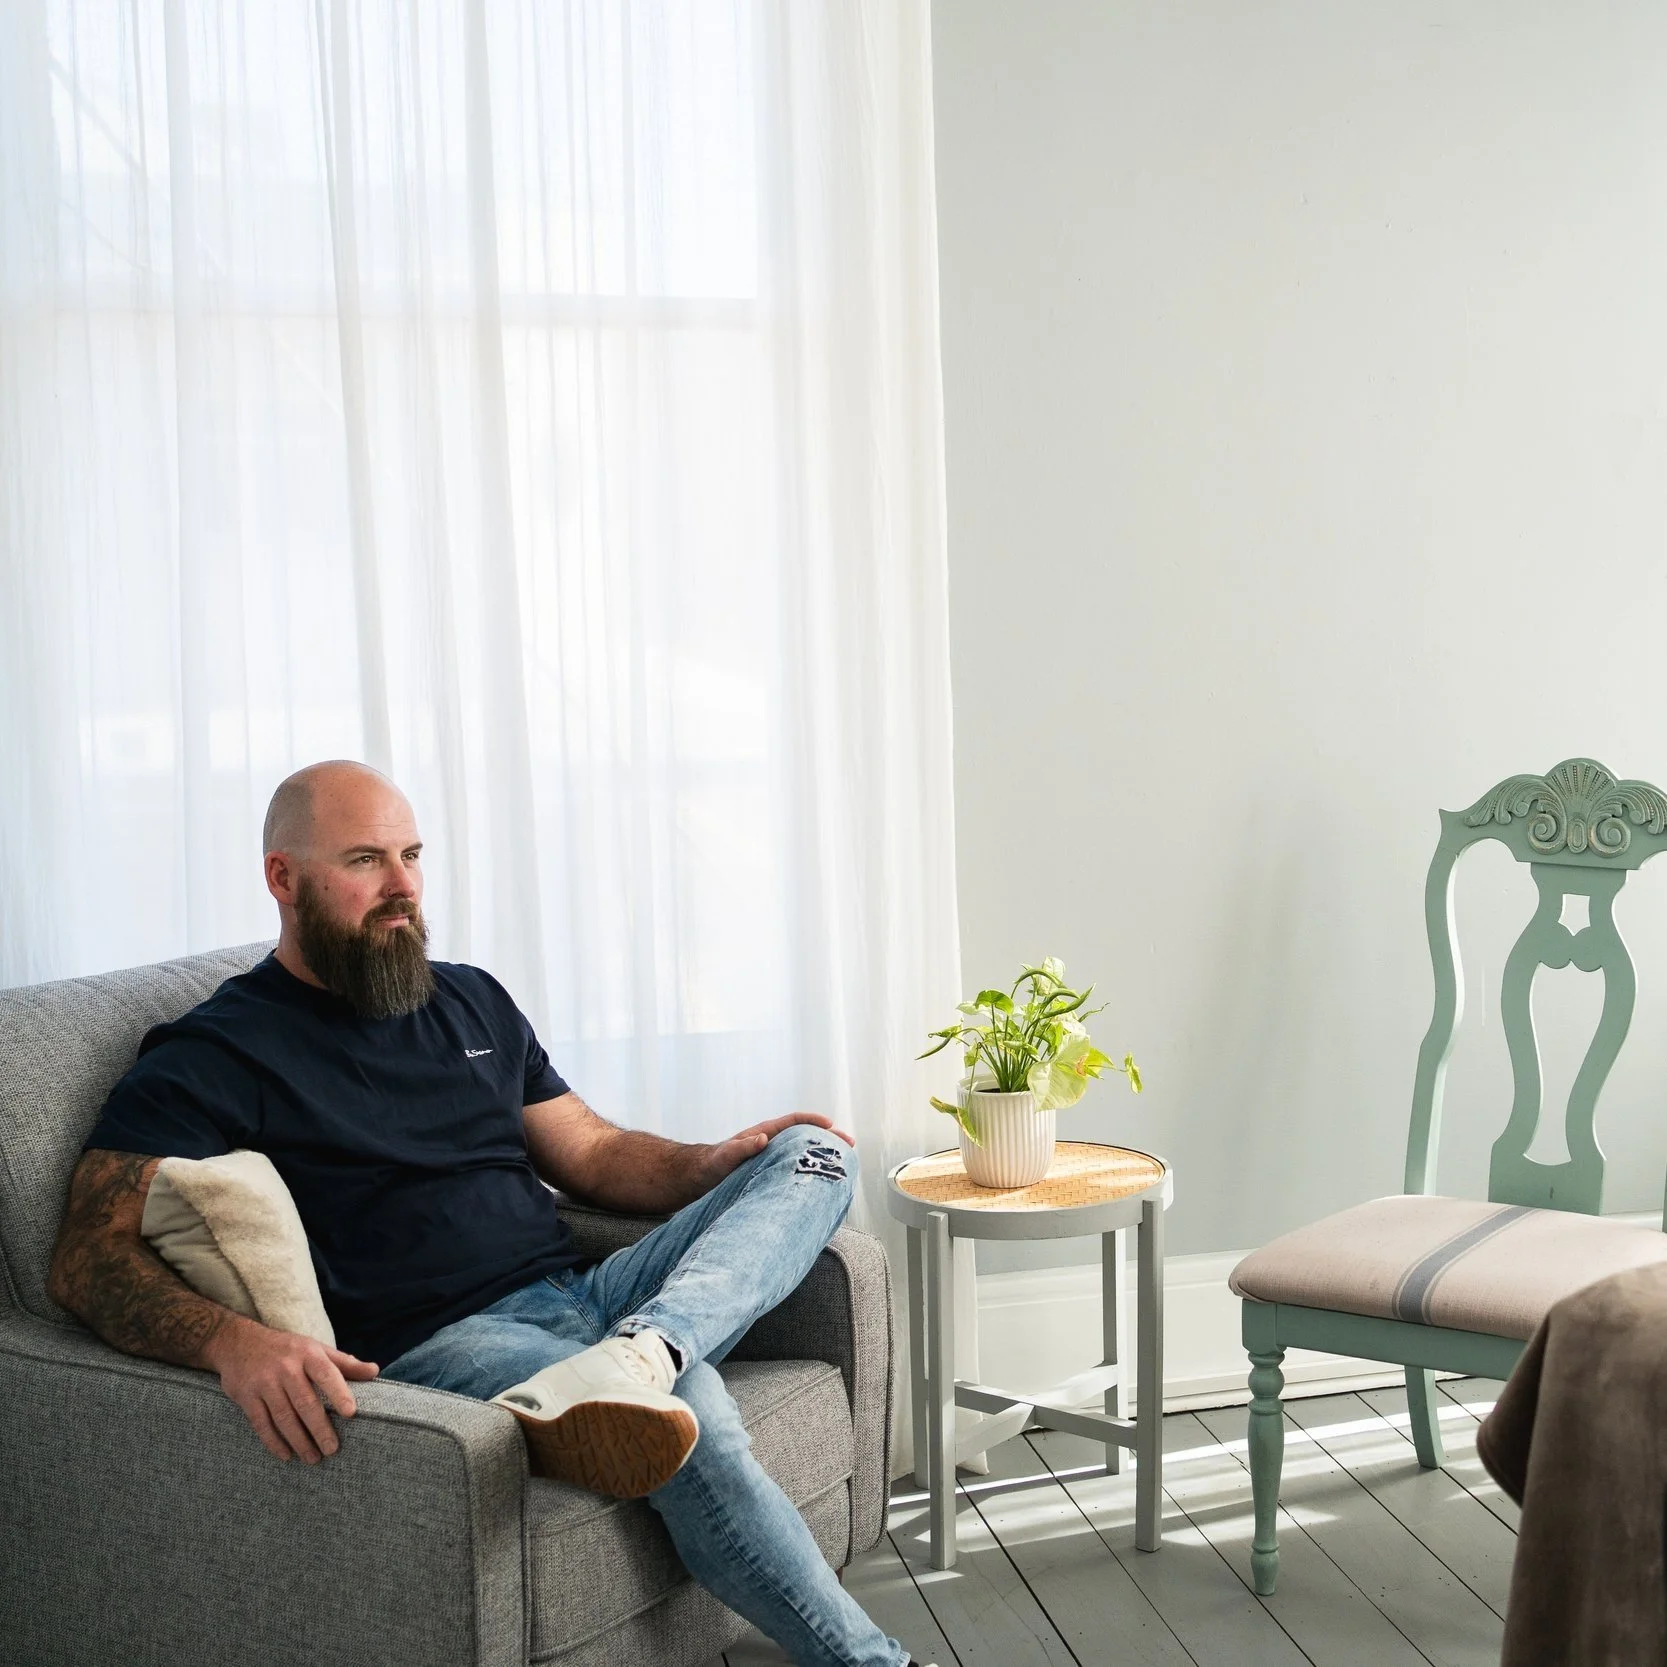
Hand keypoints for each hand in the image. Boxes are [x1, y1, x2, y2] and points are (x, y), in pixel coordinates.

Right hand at [205, 1316, 378, 1462]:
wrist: (238, 1341)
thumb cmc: (287, 1349)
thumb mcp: (315, 1348)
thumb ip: (345, 1363)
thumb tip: (375, 1371)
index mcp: (307, 1354)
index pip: (327, 1374)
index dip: (339, 1393)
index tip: (351, 1413)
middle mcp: (286, 1368)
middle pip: (305, 1402)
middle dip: (319, 1428)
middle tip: (332, 1449)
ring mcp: (264, 1383)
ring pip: (284, 1417)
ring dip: (299, 1441)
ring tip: (313, 1458)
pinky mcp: (246, 1397)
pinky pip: (261, 1423)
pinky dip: (274, 1442)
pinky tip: (286, 1455)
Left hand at [700, 1111, 854, 1188]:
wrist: (700, 1180)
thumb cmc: (711, 1165)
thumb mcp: (724, 1156)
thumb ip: (740, 1148)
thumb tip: (762, 1139)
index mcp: (764, 1133)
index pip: (794, 1121)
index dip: (813, 1120)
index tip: (830, 1124)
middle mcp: (771, 1143)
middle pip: (805, 1135)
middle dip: (828, 1137)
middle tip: (849, 1145)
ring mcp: (772, 1158)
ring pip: (803, 1152)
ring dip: (823, 1155)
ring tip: (844, 1164)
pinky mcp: (771, 1173)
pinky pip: (796, 1168)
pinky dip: (811, 1170)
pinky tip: (821, 1183)